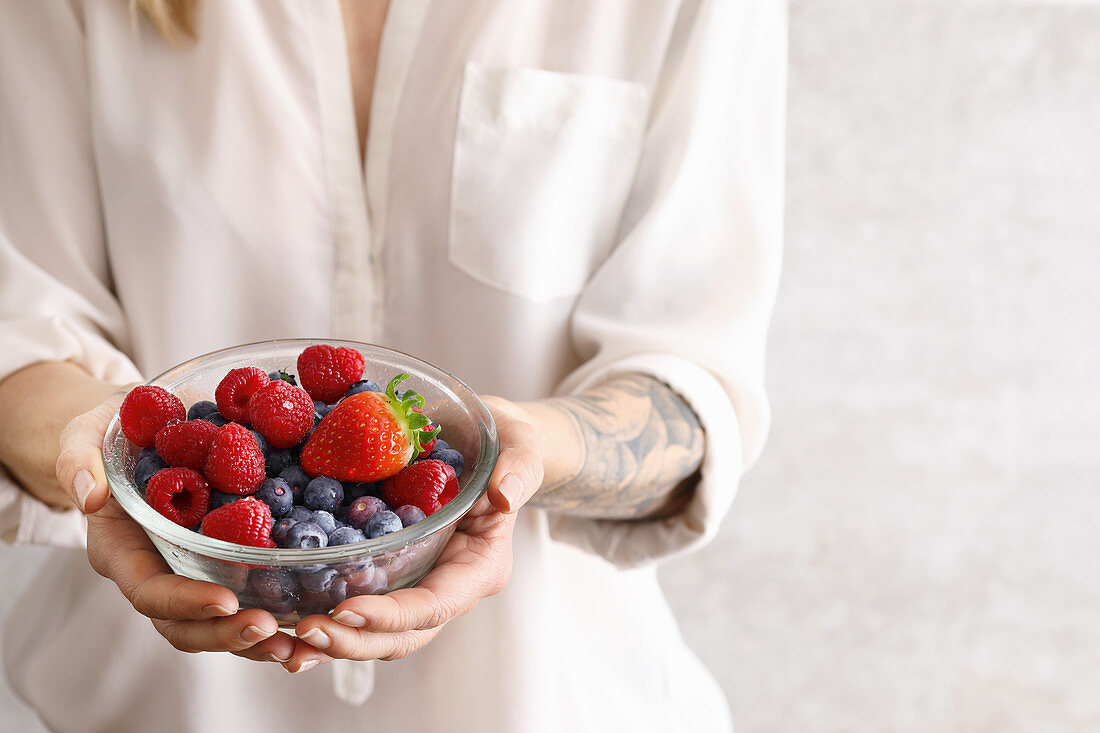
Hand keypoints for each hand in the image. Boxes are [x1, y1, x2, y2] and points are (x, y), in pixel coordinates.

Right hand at [56, 390, 299, 664]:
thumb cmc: (114, 430)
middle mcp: (161, 569)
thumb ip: (78, 458)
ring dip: (261, 638)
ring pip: (223, 621)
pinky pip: (253, 592)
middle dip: (228, 635)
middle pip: (188, 624)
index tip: (224, 601)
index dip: (185, 602)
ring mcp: (196, 568)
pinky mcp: (231, 556)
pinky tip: (319, 611)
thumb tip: (90, 494)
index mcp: (123, 549)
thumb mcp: (86, 432)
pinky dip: (283, 609)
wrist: (149, 423)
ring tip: (302, 642)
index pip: (149, 591)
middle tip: (272, 632)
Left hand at [285, 396, 543, 671]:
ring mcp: (418, 583)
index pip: (435, 605)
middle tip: (303, 634)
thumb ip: (519, 468)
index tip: (347, 610)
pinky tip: (282, 622)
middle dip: (352, 641)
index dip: (392, 615)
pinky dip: (322, 617)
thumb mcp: (521, 445)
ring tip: (283, 643)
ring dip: (330, 642)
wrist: (492, 440)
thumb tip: (506, 494)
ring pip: (376, 633)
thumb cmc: (509, 443)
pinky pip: (358, 606)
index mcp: (479, 565)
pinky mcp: (392, 572)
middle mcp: (448, 585)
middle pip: (401, 635)